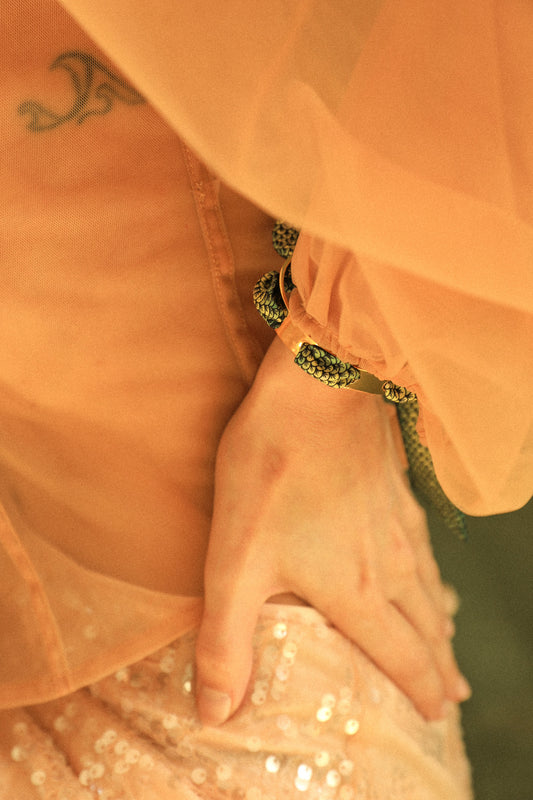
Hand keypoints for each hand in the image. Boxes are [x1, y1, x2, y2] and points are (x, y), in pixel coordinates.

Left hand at [195, 337, 469, 724]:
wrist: (314, 388)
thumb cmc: (273, 469)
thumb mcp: (234, 561)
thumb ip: (225, 640)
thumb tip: (216, 717)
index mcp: (355, 592)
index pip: (402, 659)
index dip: (418, 694)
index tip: (433, 719)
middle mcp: (390, 566)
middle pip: (427, 631)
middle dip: (437, 670)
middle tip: (450, 698)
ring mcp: (398, 526)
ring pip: (432, 591)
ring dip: (441, 626)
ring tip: (448, 646)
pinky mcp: (395, 492)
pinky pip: (426, 549)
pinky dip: (434, 577)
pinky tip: (429, 570)